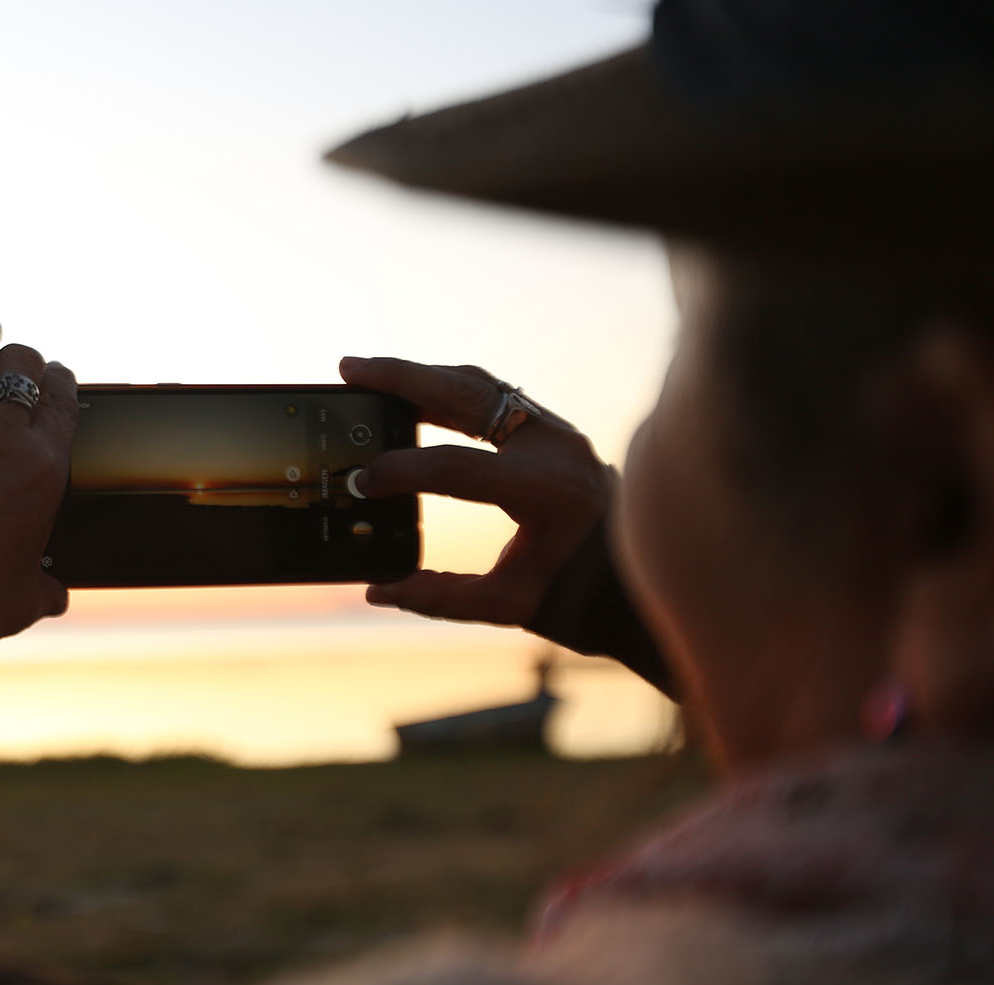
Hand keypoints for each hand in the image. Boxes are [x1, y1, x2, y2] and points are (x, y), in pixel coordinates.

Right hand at [340, 356, 614, 628]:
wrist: (643, 579)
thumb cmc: (579, 598)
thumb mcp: (510, 607)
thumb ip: (440, 598)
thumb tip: (378, 589)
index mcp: (546, 493)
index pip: (455, 467)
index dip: (401, 472)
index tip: (363, 483)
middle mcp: (555, 448)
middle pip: (466, 393)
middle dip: (402, 379)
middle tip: (351, 369)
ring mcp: (557, 430)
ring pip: (479, 383)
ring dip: (423, 376)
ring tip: (370, 374)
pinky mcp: (553, 429)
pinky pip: (493, 395)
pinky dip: (448, 389)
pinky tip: (412, 394)